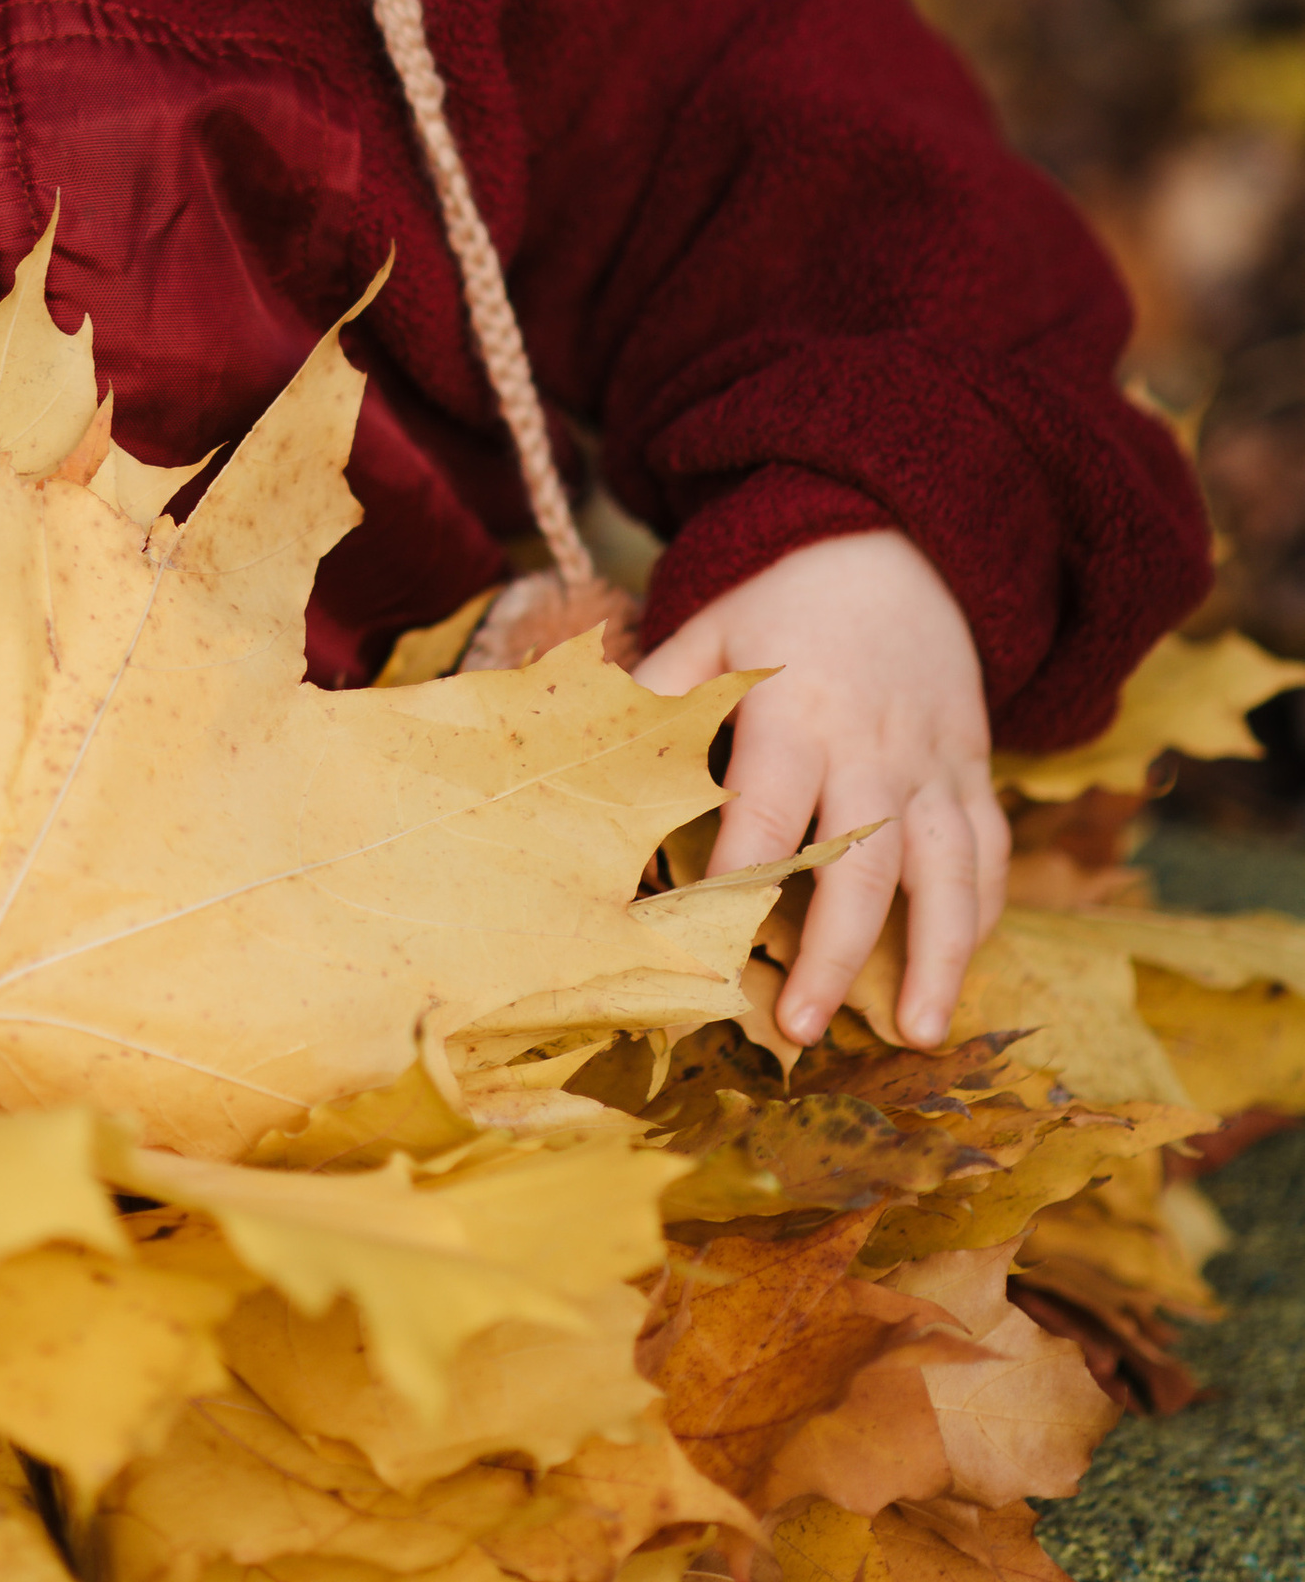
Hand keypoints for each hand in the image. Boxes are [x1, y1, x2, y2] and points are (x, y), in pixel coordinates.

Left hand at [634, 529, 1008, 1049]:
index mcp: (796, 712)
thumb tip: (593, 739)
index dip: (741, 876)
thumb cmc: (785, 597)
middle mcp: (872, 748)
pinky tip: (961, 970)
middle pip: (863, 862)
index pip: (769, 810)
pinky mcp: (973, 770)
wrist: (899, 548)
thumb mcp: (716, 627)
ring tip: (919, 1033)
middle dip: (836, 951)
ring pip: (947, 871)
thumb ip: (665, 690)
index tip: (707, 944)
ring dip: (938, 956)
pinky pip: (988, 849)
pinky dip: (982, 913)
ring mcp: (933, 764)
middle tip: (801, 1026)